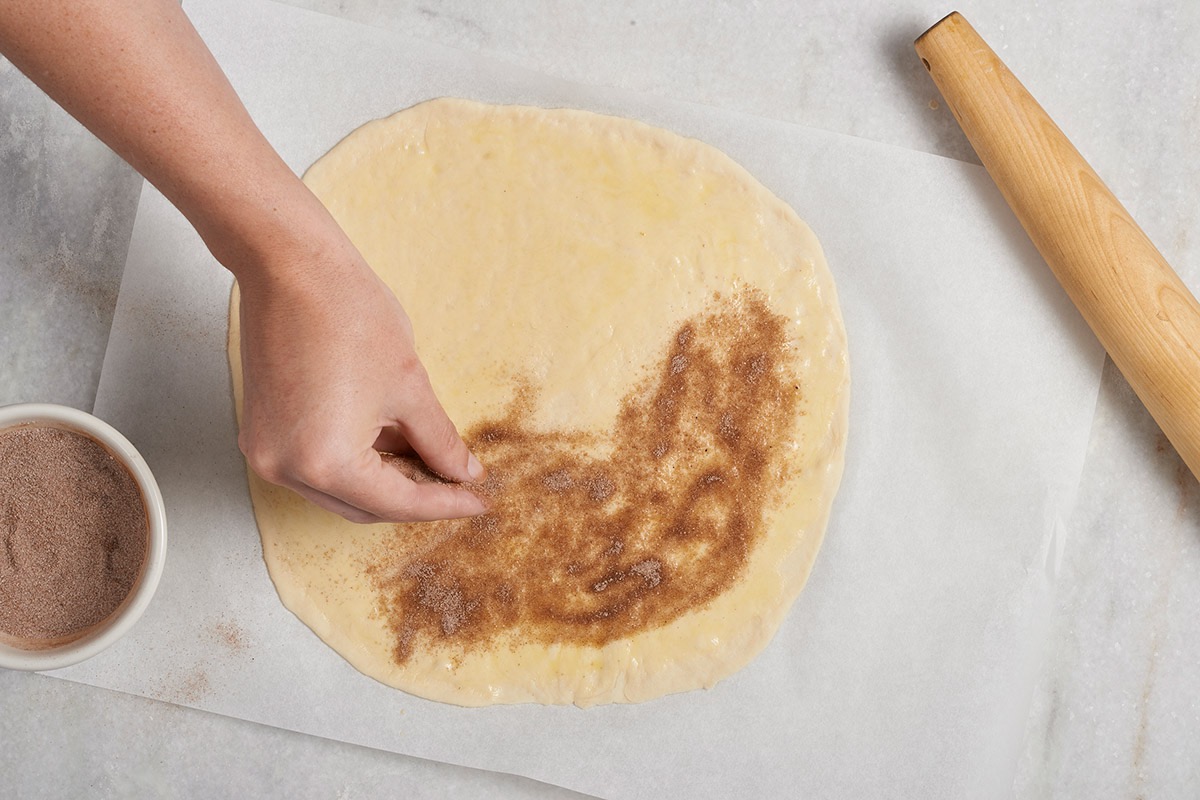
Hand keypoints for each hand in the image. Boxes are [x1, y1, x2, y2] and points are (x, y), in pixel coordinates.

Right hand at [233, 222, 486, 523]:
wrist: (290, 267)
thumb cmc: (349, 316)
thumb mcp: (410, 387)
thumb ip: (440, 441)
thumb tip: (463, 473)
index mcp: (327, 463)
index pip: (399, 503)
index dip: (446, 503)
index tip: (479, 501)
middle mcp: (286, 469)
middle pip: (366, 507)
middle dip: (416, 496)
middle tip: (460, 481)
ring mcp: (267, 453)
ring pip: (342, 492)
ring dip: (387, 482)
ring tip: (431, 458)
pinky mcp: (261, 434)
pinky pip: (319, 467)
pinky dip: (357, 463)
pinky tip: (394, 443)